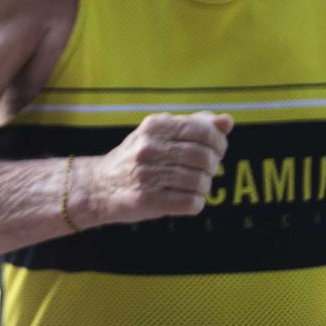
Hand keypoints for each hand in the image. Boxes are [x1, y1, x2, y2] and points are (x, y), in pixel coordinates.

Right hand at [82, 111, 232, 224]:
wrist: (98, 186)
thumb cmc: (137, 158)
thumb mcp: (160, 133)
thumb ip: (195, 125)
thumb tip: (227, 121)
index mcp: (155, 126)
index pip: (204, 131)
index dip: (218, 142)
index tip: (215, 150)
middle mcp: (149, 148)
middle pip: (205, 157)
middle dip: (212, 166)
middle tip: (203, 170)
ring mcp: (147, 174)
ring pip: (200, 182)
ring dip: (203, 187)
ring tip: (192, 185)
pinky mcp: (148, 200)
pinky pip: (191, 203)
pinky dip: (194, 203)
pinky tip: (184, 199)